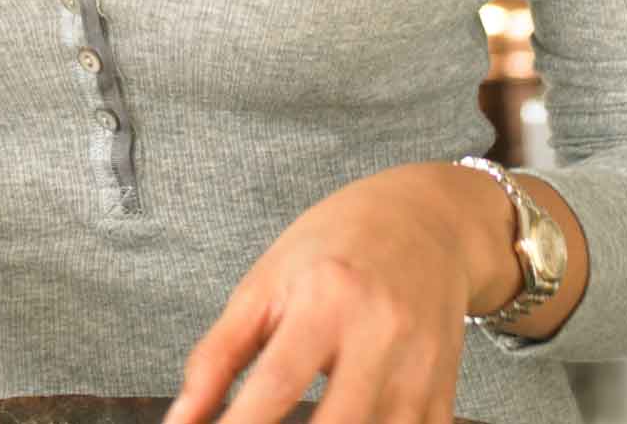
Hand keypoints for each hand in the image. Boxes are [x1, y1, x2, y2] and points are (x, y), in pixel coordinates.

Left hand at [165, 163, 500, 423]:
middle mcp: (381, 334)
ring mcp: (421, 369)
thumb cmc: (333, 247)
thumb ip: (217, 354)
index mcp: (326, 298)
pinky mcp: (444, 393)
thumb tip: (181, 418)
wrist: (426, 223)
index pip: (277, 383)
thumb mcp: (265, 284)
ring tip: (296, 423)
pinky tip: (346, 420)